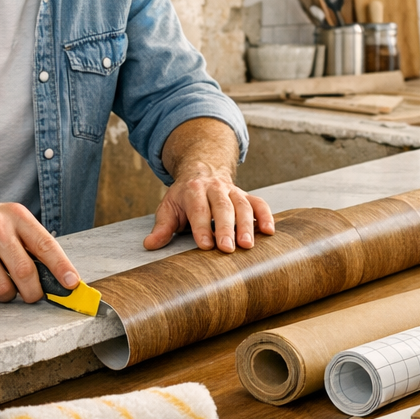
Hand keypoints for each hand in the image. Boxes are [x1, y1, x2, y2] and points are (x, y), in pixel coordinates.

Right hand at [0, 198, 79, 302]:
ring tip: (2, 283)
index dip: (61, 267)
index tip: (72, 284)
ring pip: (2, 287)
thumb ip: (32, 246)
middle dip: (33, 292)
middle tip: (32, 296)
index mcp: (16, 216)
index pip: (45, 245)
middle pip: (24, 272)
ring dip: (7, 295)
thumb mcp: (11, 222)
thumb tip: (60, 279)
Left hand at [143, 163, 274, 252]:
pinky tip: (269, 231)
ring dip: (247, 225)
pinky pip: (259, 203)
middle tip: (227, 248)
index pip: (198, 209)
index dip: (202, 227)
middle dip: (226, 228)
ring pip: (243, 206)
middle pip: (222, 207)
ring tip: (247, 245)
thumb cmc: (184, 197)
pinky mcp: (246, 195)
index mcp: (193, 190)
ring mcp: (233, 191)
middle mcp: (215, 188)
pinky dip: (266, 216)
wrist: (202, 170)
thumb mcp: (168, 207)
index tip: (205, 245)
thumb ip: (162, 227)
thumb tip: (150, 244)